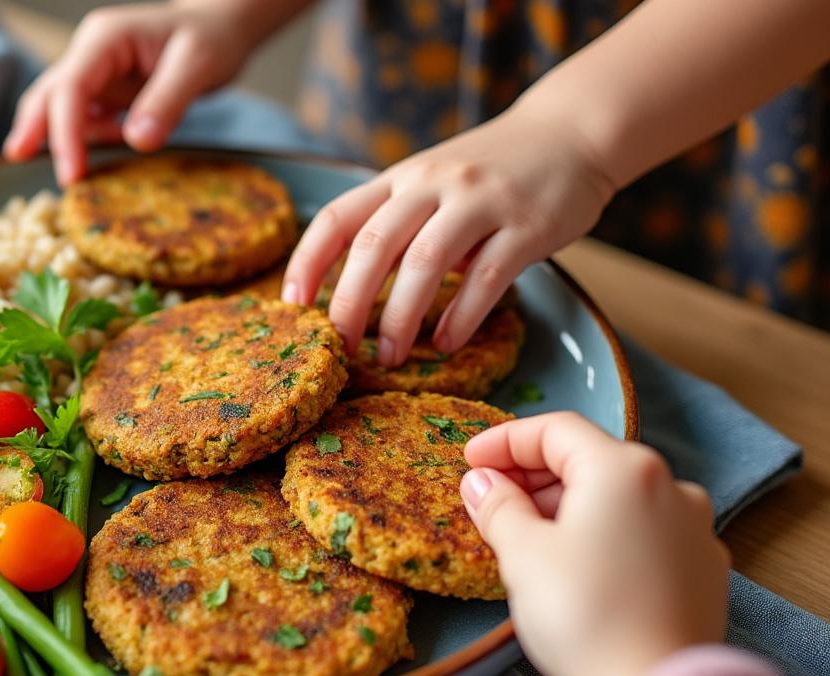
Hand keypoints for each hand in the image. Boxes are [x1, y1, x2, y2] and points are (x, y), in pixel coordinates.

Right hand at [2, 3, 257, 186]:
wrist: (220, 29)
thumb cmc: (211, 38)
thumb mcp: (197, 65)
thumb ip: (166, 102)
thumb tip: (137, 141)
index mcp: (107, 38)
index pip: (71, 87)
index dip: (65, 132)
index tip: (71, 174)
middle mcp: (92, 53)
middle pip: (48, 94)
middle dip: (35, 132)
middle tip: (24, 167)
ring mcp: (96, 72)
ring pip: (60, 108)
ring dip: (61, 140)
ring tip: (79, 171)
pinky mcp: (105, 91)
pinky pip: (83, 119)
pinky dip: (86, 140)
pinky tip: (112, 147)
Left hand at [281, 104, 615, 364]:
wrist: (572, 132)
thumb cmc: (492, 171)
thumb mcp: (433, 183)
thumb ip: (398, 224)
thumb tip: (353, 292)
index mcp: (400, 177)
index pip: (337, 218)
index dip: (307, 262)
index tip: (291, 305)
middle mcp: (433, 184)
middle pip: (374, 245)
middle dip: (349, 302)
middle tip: (340, 347)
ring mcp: (481, 202)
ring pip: (424, 263)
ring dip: (400, 317)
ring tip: (389, 356)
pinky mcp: (526, 225)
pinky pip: (486, 278)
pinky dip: (460, 316)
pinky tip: (446, 344)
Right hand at [460, 412, 729, 675]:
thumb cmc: (584, 614)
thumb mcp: (523, 554)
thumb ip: (499, 506)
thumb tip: (483, 482)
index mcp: (624, 469)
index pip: (556, 431)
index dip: (505, 440)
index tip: (470, 459)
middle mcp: (671, 486)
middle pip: (592, 460)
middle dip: (537, 475)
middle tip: (493, 497)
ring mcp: (695, 528)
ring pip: (620, 497)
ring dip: (570, 505)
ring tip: (530, 535)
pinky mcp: (705, 568)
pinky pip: (645, 532)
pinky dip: (606, 533)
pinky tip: (579, 564)